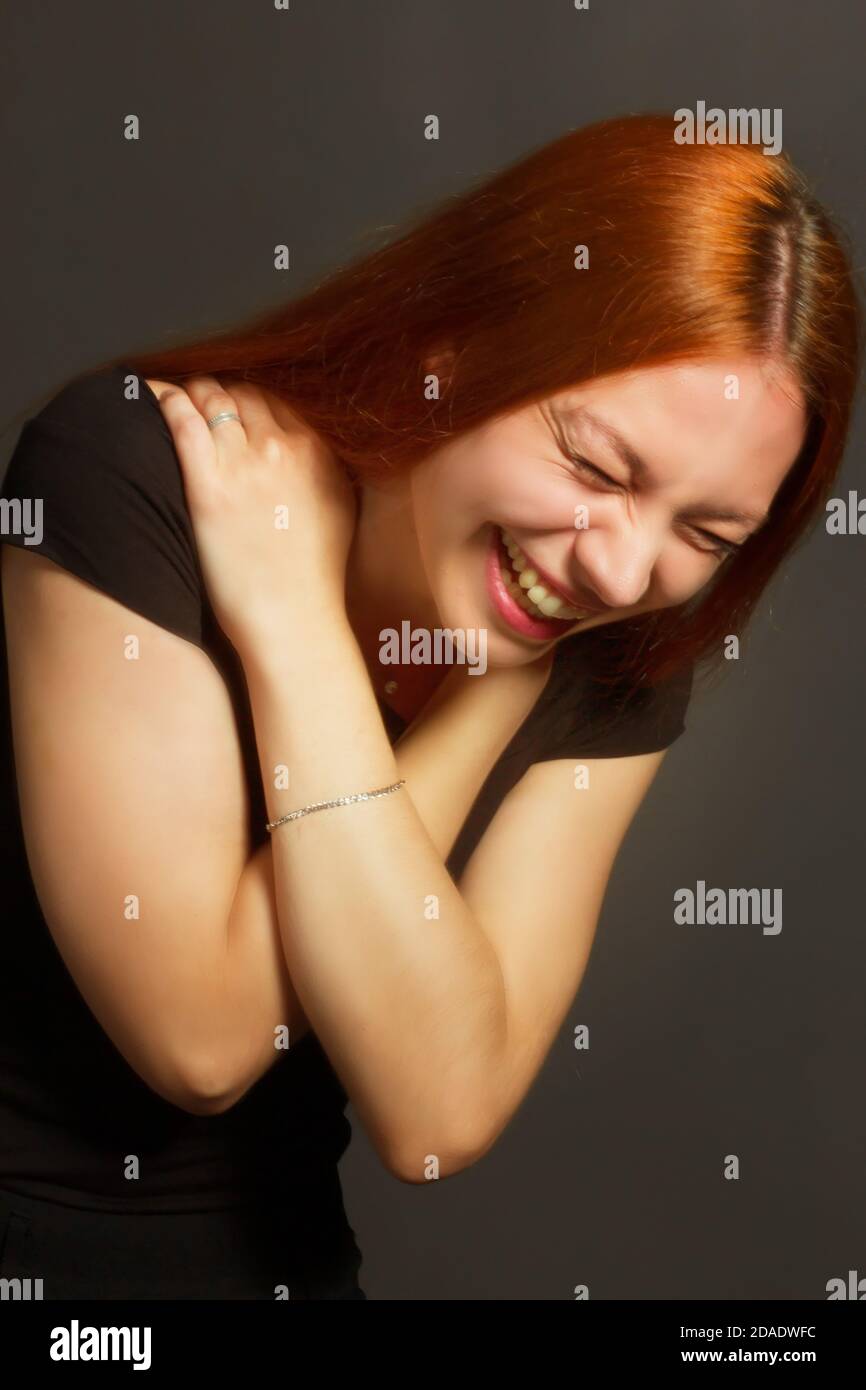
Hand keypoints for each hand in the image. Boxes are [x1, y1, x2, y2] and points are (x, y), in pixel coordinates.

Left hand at [150, 375, 357, 656]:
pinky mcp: (209, 489)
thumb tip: (308, 449)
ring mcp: (244, 467)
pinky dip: (168, 404)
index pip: (272, 401)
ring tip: (171, 404)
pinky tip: (157, 404)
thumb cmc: (315, 576)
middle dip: (215, 396)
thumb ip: (325, 469)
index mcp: (315, 452)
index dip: (245, 402)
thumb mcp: (339, 508)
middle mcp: (282, 450)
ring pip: (209, 400)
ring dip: (189, 396)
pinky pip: (182, 423)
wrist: (294, 619)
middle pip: (239, 395)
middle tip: (195, 406)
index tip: (229, 412)